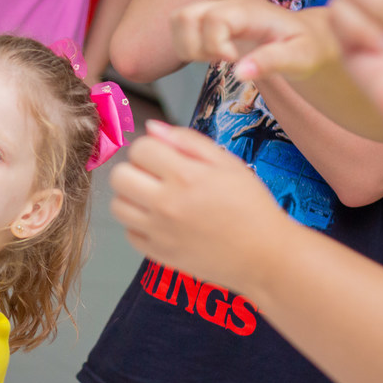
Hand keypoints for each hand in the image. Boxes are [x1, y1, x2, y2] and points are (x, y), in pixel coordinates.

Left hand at [109, 121, 289, 292]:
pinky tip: (162, 222)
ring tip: (157, 199)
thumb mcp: (228, 163)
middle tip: (156, 177)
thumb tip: (152, 127)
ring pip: (117, 206)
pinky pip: (129, 233)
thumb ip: (188, 141)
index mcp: (186, 176)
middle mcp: (167, 204)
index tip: (164, 157)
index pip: (140, 149)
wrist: (265, 255)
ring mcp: (160, 232)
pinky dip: (140, 226)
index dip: (151, 148)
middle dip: (134, 170)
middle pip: (119, 176)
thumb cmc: (251, 207)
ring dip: (132, 198)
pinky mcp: (158, 254)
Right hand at [171, 0, 338, 79]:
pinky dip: (186, 46)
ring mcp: (216, 9)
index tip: (233, 60)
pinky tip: (211, 55)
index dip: (214, 45)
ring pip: (177, 20)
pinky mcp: (210, 18)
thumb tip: (240, 73)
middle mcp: (228, 4)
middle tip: (221, 60)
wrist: (308, 36)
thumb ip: (271, 62)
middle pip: (184, 16)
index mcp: (250, 11)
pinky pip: (180, 27)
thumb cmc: (306, 47)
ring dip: (187, 47)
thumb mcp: (300, 58)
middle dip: (194, 47)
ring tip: (215, 58)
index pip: (212, 19)